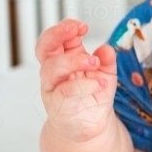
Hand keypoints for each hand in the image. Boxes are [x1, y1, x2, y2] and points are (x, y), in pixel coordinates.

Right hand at [37, 19, 117, 141]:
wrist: (90, 126)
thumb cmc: (93, 96)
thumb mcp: (105, 74)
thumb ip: (106, 61)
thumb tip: (107, 49)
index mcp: (64, 59)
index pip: (57, 38)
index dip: (65, 28)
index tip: (82, 26)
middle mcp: (54, 72)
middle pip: (44, 48)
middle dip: (57, 35)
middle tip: (77, 30)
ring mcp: (53, 89)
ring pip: (51, 68)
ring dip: (73, 61)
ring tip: (95, 62)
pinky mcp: (57, 106)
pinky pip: (65, 92)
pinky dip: (84, 85)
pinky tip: (100, 83)